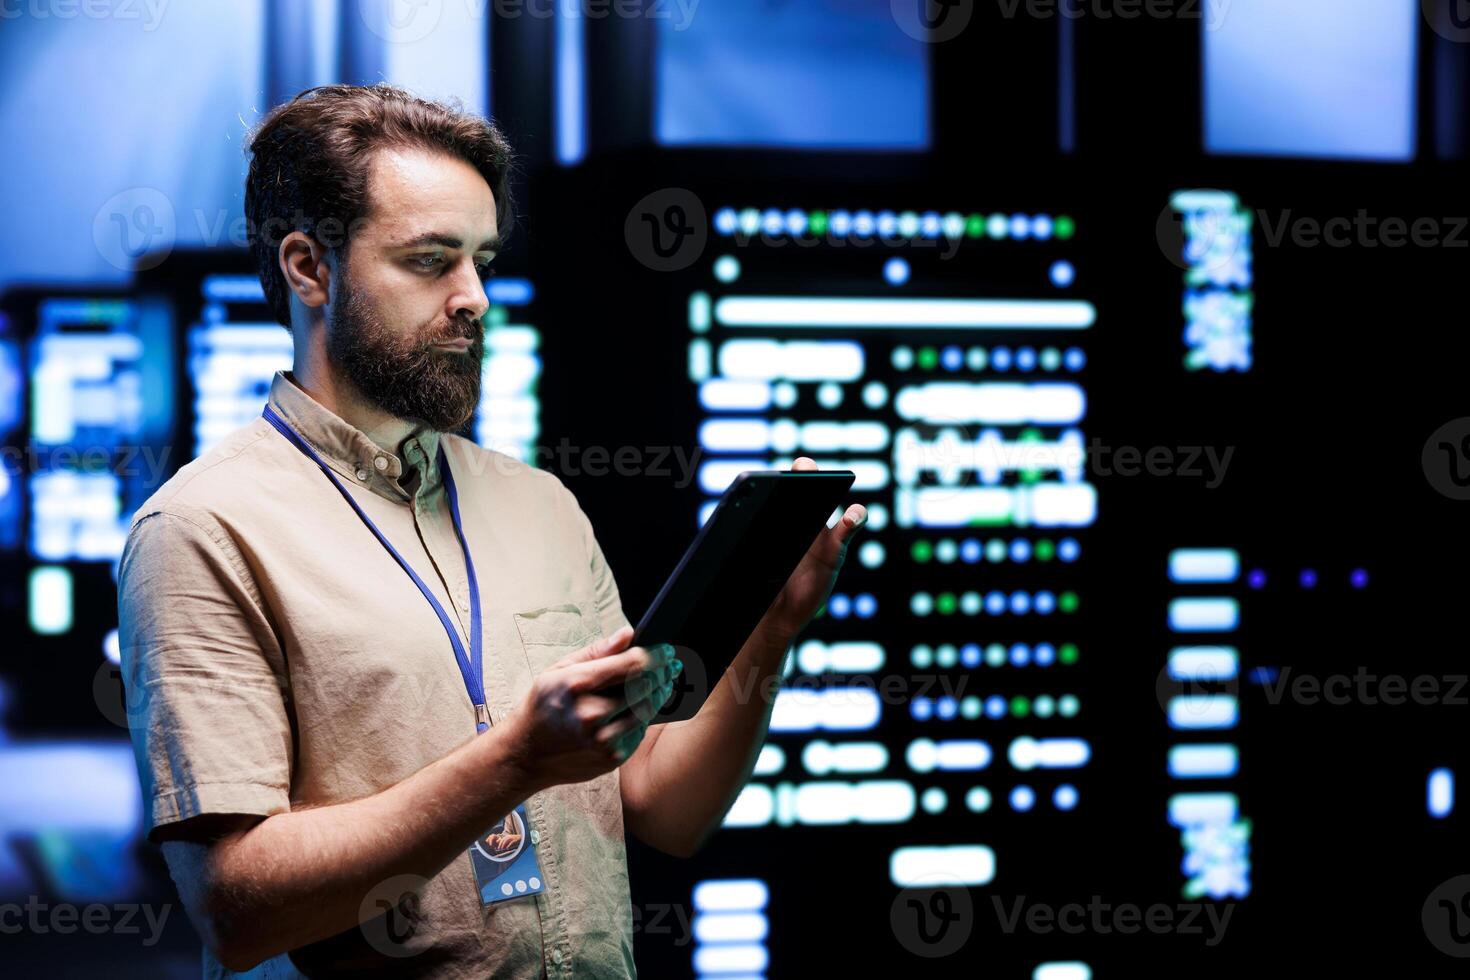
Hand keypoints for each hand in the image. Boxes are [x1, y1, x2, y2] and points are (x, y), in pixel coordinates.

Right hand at [505, 626, 679, 790]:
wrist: (525, 754)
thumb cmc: (542, 706)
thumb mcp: (559, 670)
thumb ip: (597, 652)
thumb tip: (628, 634)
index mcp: (577, 685)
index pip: (632, 664)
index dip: (656, 655)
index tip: (667, 650)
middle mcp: (591, 714)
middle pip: (645, 687)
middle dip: (662, 673)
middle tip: (670, 665)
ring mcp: (602, 740)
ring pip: (647, 710)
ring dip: (657, 695)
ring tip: (660, 684)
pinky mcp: (610, 758)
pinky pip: (639, 733)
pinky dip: (642, 718)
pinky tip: (638, 708)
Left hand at [761, 457, 866, 638]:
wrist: (775, 614)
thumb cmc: (758, 586)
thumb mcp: (746, 565)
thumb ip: (745, 549)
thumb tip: (727, 534)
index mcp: (774, 518)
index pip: (776, 489)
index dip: (776, 478)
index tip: (774, 480)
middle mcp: (799, 520)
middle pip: (806, 485)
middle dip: (805, 473)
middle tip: (804, 470)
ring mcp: (819, 533)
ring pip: (831, 503)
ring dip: (834, 490)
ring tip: (826, 491)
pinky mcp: (834, 550)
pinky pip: (847, 530)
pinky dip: (854, 519)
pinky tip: (852, 517)